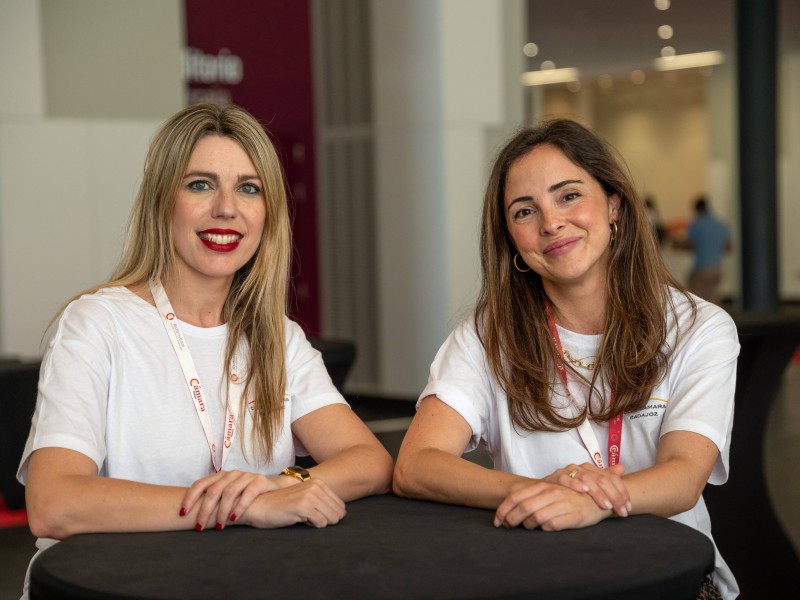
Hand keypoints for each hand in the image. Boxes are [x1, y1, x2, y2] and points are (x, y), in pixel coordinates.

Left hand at [181, 470, 281, 530]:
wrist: (276, 491)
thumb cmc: (248, 498)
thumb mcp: (229, 498)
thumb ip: (215, 501)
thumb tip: (191, 517)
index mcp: (221, 476)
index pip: (200, 484)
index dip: (190, 498)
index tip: (182, 513)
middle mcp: (232, 474)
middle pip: (213, 490)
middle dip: (204, 510)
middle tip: (199, 527)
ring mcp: (247, 476)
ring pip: (229, 492)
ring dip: (222, 511)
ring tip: (219, 527)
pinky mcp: (261, 481)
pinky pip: (248, 493)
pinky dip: (240, 506)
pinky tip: (234, 518)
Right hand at [238, 478, 346, 528]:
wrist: (258, 506)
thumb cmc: (281, 506)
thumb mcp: (304, 499)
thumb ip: (322, 502)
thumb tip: (342, 514)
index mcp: (318, 483)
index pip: (340, 506)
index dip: (329, 516)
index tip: (312, 514)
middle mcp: (316, 486)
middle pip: (338, 513)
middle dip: (326, 520)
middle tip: (307, 517)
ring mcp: (310, 495)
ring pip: (332, 518)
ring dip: (319, 523)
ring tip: (303, 518)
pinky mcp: (303, 506)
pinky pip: (321, 523)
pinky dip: (313, 526)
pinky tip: (299, 520)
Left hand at [494, 481, 609, 530]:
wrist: (598, 499)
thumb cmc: (569, 497)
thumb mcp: (549, 492)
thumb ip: (532, 498)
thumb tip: (510, 510)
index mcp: (543, 486)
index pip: (516, 497)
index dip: (503, 510)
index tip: (497, 521)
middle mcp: (551, 493)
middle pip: (523, 507)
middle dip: (511, 519)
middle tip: (506, 527)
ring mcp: (562, 504)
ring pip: (536, 517)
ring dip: (527, 525)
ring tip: (526, 528)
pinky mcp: (573, 516)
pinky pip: (552, 525)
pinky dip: (544, 529)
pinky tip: (543, 530)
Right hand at [545, 463, 629, 516]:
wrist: (542, 491)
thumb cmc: (568, 491)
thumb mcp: (589, 486)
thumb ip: (605, 477)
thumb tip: (622, 467)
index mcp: (590, 469)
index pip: (610, 477)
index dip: (621, 492)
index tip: (628, 508)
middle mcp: (580, 468)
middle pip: (601, 479)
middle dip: (614, 496)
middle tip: (622, 511)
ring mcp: (567, 472)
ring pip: (586, 478)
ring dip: (598, 492)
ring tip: (606, 505)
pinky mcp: (554, 478)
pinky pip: (565, 479)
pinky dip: (574, 484)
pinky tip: (584, 491)